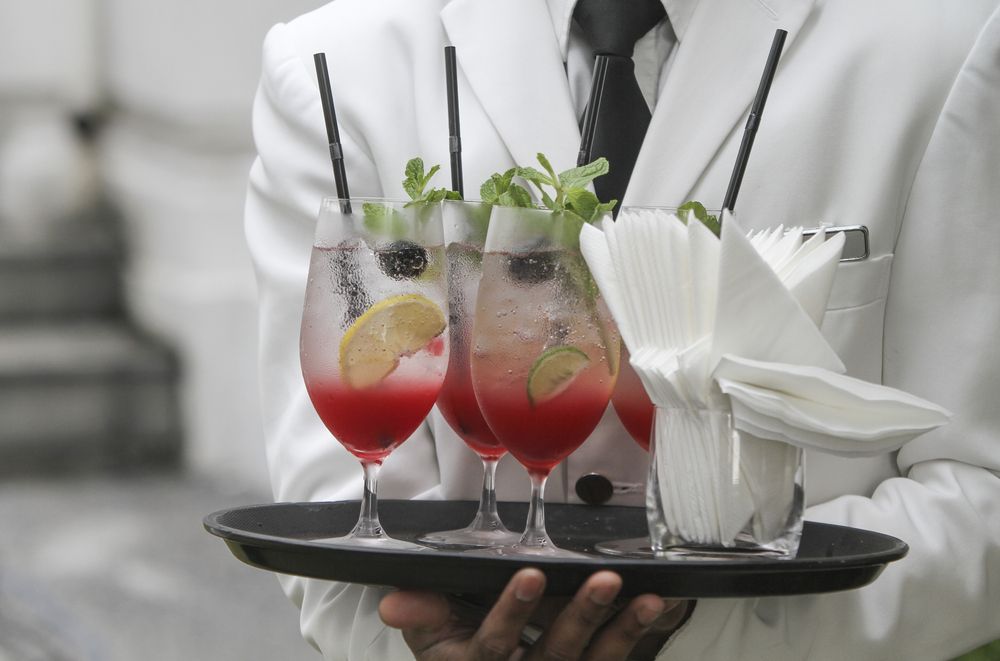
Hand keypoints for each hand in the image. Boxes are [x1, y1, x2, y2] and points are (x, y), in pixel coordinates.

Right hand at [379, 568, 688, 659]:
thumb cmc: (458, 656)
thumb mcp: (432, 641)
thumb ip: (420, 616)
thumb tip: (393, 602)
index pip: (495, 645)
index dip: (513, 613)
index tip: (532, 575)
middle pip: (554, 655)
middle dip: (579, 617)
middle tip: (603, 581)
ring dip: (620, 630)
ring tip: (643, 598)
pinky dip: (634, 634)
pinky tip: (654, 606)